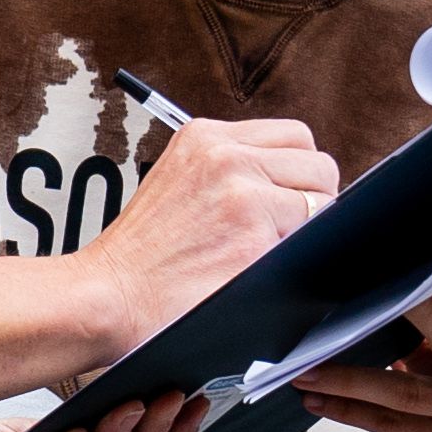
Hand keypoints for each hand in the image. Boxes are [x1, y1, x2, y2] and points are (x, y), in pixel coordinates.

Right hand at [70, 114, 334, 345]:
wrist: (108, 294)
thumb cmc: (142, 253)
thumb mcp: (180, 180)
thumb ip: (233, 169)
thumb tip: (293, 183)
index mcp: (207, 137)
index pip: (295, 138)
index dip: (298, 174)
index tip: (283, 200)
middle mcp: (226, 155)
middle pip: (318, 165)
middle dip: (312, 200)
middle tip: (280, 230)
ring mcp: (243, 194)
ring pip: (323, 202)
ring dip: (304, 230)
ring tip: (261, 250)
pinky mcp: (254, 237)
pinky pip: (311, 241)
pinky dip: (294, 259)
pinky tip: (255, 268)